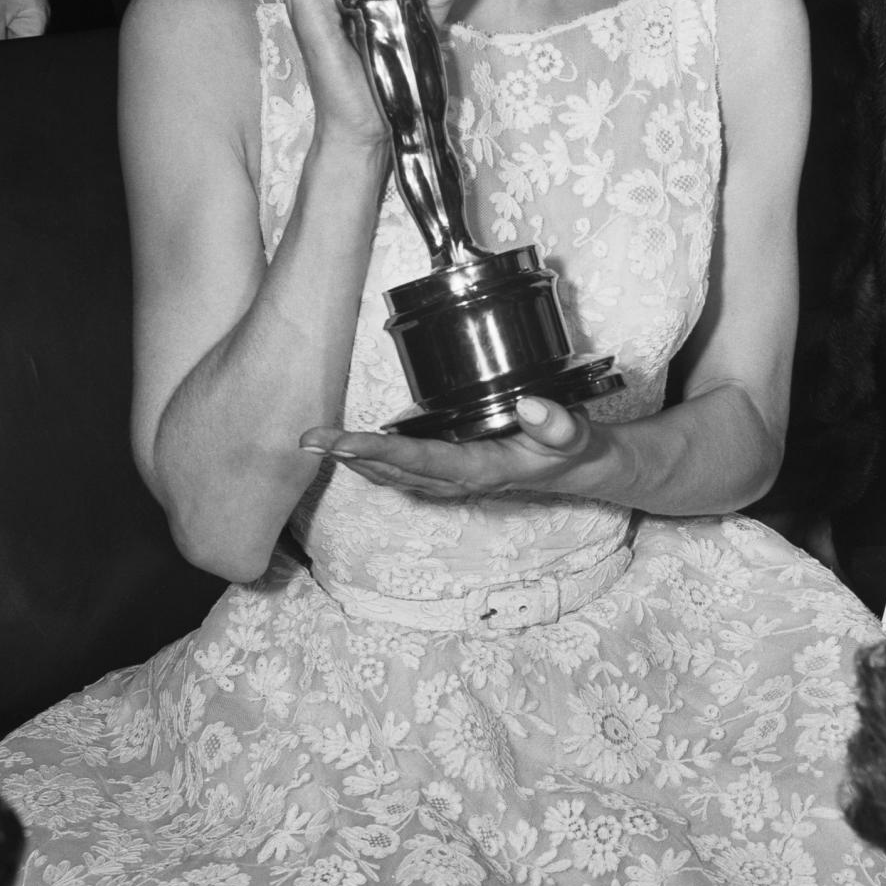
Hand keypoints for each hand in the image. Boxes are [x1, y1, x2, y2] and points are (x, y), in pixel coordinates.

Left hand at [299, 395, 620, 501]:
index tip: (341, 444)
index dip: (377, 453)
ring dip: (353, 460)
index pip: (419, 461)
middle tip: (306, 439)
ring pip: (391, 474)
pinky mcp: (449, 471)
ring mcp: (451, 480)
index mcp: (480, 470)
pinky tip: (351, 449)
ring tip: (316, 443)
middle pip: (392, 470)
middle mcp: (457, 480)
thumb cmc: (572, 450)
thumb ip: (557, 424)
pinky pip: (402, 471)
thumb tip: (530, 405)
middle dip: (347, 456)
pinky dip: (372, 460)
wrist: (579, 470)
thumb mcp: (574, 436)